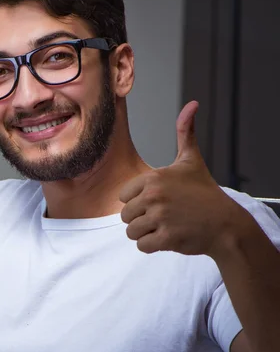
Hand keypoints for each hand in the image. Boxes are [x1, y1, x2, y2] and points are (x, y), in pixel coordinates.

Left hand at [119, 100, 239, 256]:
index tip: (159, 201)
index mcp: (154, 178)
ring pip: (131, 232)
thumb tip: (191, 105)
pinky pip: (142, 246)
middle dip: (141, 219)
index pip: (124, 196)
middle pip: (125, 215)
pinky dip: (152, 245)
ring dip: (145, 233)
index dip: (138, 201)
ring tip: (165, 227)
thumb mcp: (192, 161)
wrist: (226, 224)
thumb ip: (185, 134)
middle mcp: (154, 196)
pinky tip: (168, 237)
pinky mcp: (166, 238)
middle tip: (163, 217)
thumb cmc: (206, 194)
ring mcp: (160, 218)